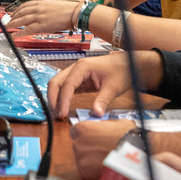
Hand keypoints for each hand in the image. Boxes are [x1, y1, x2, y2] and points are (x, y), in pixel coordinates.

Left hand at [4, 0, 81, 33]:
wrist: (75, 12)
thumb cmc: (65, 7)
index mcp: (39, 1)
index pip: (23, 5)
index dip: (16, 10)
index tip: (12, 14)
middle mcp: (37, 8)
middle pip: (20, 13)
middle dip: (12, 18)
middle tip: (8, 22)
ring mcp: (39, 17)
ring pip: (21, 21)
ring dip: (12, 25)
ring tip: (7, 28)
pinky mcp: (41, 26)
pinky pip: (27, 30)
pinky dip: (18, 33)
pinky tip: (13, 36)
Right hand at [47, 50, 163, 117]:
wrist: (127, 64)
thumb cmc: (121, 71)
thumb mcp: (114, 87)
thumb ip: (103, 100)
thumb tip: (97, 114)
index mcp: (83, 67)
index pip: (67, 84)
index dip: (63, 100)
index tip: (62, 114)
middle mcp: (76, 68)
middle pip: (56, 82)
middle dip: (53, 99)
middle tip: (56, 115)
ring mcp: (76, 73)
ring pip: (58, 84)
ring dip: (55, 98)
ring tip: (58, 114)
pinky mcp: (79, 79)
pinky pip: (65, 88)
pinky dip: (62, 97)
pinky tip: (63, 108)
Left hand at [68, 119, 134, 179]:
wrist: (135, 157)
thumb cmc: (127, 137)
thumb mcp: (115, 123)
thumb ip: (103, 126)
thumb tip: (103, 127)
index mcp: (82, 129)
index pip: (75, 132)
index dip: (85, 135)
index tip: (92, 138)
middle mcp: (77, 144)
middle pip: (78, 146)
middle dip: (88, 148)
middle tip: (101, 150)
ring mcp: (80, 160)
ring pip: (82, 160)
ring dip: (91, 160)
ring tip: (105, 160)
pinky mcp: (85, 174)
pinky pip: (87, 172)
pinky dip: (94, 171)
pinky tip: (105, 168)